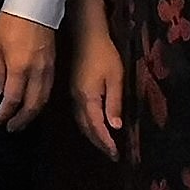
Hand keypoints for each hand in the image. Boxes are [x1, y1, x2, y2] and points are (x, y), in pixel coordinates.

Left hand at [0, 11, 57, 128]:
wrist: (35, 6)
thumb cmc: (10, 23)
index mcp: (19, 68)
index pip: (13, 99)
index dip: (5, 113)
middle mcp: (36, 73)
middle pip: (32, 105)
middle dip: (21, 120)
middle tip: (11, 128)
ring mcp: (48, 70)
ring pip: (43, 100)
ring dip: (32, 114)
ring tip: (22, 120)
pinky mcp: (53, 65)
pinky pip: (48, 90)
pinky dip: (40, 102)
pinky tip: (34, 104)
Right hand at [69, 23, 124, 157]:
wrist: (87, 34)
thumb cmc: (104, 54)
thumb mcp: (115, 78)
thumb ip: (114, 103)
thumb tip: (115, 127)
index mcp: (88, 98)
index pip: (97, 127)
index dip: (106, 142)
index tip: (116, 155)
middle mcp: (78, 99)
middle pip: (86, 127)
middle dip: (99, 142)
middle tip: (111, 154)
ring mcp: (74, 94)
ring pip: (81, 122)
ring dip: (92, 135)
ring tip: (104, 144)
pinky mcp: (74, 89)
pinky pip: (80, 114)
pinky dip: (88, 125)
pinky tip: (95, 125)